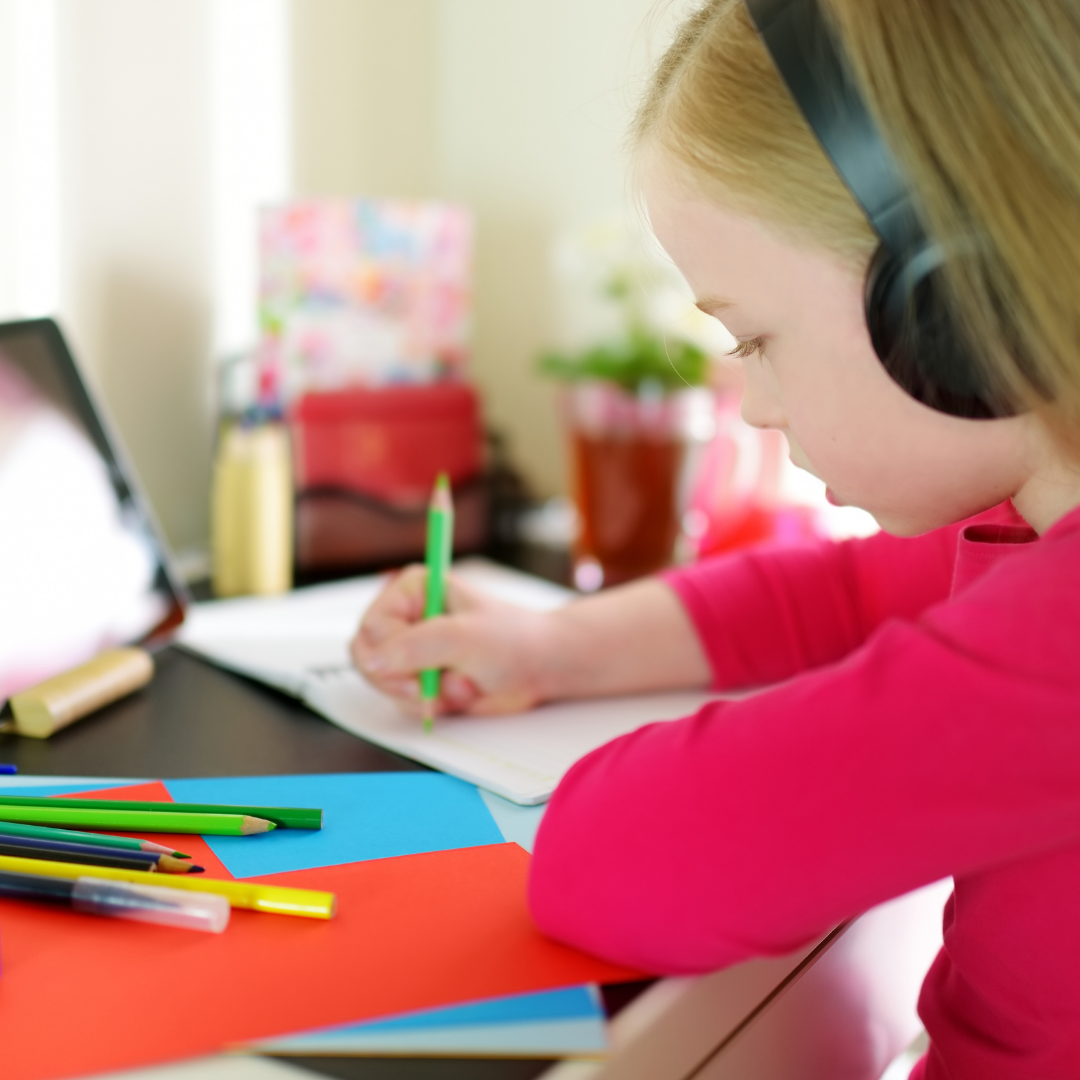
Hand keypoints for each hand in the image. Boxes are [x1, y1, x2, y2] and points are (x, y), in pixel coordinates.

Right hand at [351, 566, 554, 717]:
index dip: (388, 653)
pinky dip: (431, 703)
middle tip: (428, 688)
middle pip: (368, 656)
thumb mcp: (462, 638)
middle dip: (401, 679)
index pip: (372, 626)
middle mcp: (407, 617)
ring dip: (423, 693)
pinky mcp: (421, 677)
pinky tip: (461, 692)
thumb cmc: (512, 640)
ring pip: (385, 682)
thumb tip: (371, 662)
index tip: (415, 669)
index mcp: (413, 590)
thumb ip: (413, 648)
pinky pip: (404, 699)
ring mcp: (413, 649)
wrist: (541, 668)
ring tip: (460, 683)